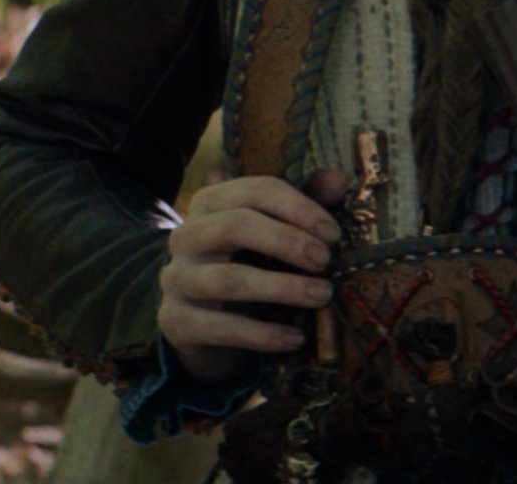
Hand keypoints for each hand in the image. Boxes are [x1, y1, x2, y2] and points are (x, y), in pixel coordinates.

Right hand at [155, 169, 346, 383]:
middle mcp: (187, 235)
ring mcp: (177, 279)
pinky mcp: (177, 321)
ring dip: (281, 288)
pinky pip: (221, 327)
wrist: (205, 325)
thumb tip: (339, 178)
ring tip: (321, 296)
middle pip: (235, 226)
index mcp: (211, 203)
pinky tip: (295, 339)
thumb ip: (302, 206)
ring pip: (228, 279)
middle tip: (325, 261)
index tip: (333, 234)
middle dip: (287, 241)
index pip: (255, 191)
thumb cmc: (246, 266)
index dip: (298, 208)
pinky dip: (262, 335)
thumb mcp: (273, 234)